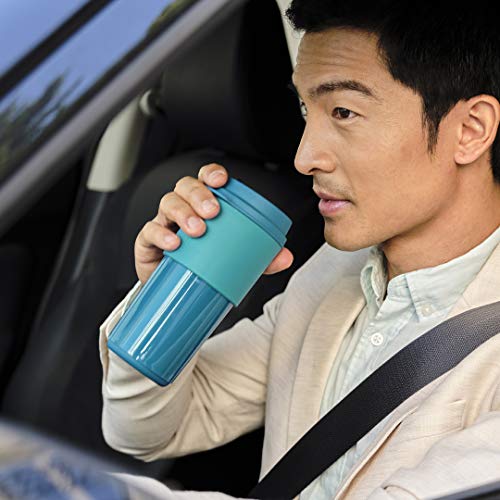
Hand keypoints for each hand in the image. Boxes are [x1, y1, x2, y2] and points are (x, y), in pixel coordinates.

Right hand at [134, 164, 293, 282]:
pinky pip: (149, 231)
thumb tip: (285, 257)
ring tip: (198, 230)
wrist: (178, 294)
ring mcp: (164, 224)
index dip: (212, 174)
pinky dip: (161, 234)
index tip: (221, 181)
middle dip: (199, 194)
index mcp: (203, 206)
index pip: (206, 180)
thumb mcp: (235, 261)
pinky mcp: (147, 243)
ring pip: (168, 203)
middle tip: (213, 212)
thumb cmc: (205, 267)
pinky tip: (174, 244)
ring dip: (183, 212)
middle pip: (185, 187)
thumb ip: (260, 258)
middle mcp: (183, 209)